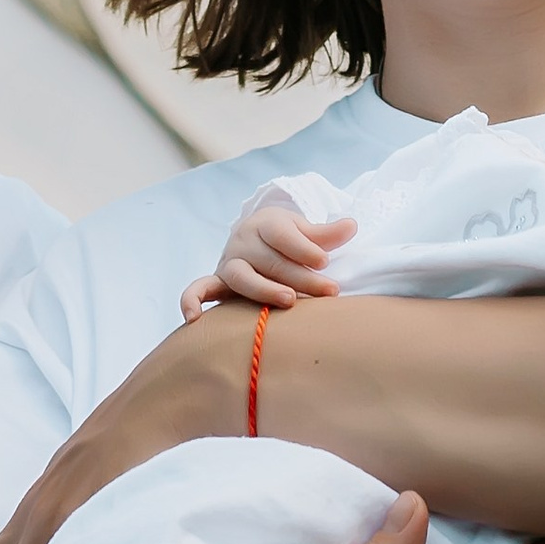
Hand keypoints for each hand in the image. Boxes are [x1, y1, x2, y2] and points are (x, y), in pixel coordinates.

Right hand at [180, 196, 355, 320]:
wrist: (255, 240)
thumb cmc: (287, 240)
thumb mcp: (304, 231)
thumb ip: (326, 234)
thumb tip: (352, 226)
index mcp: (265, 224)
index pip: (283, 235)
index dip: (305, 249)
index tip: (326, 262)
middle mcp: (243, 241)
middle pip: (270, 261)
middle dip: (301, 277)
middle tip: (330, 291)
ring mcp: (229, 262)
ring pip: (241, 277)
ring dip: (264, 290)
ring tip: (289, 301)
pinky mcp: (218, 282)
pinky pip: (199, 289)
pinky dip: (192, 300)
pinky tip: (194, 319)